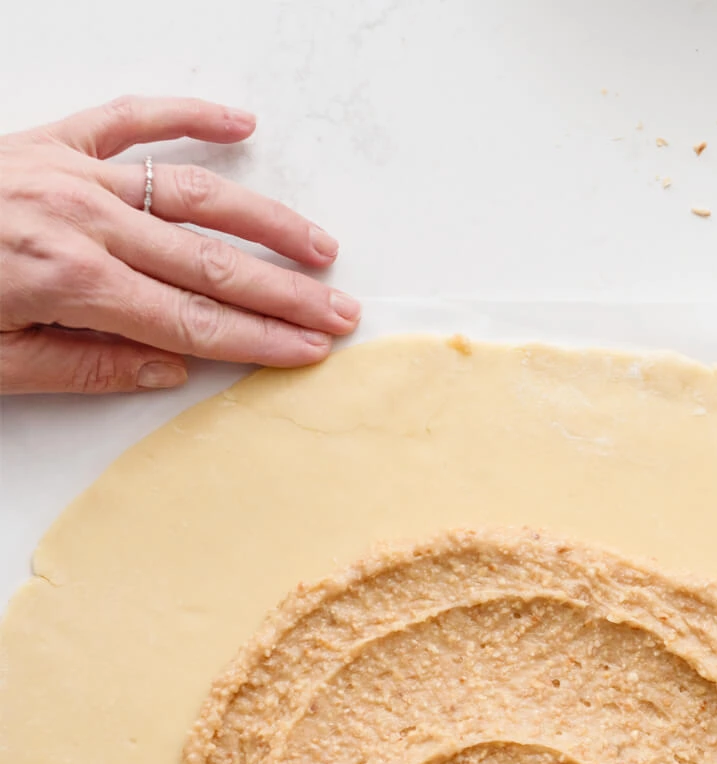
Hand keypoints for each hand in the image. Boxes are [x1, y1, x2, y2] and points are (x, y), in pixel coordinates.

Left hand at [0, 94, 358, 395]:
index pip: (190, 320)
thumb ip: (83, 365)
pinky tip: (240, 125)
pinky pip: (127, 119)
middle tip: (342, 314)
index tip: (310, 352)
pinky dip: (186, 117)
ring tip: (318, 249)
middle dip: (283, 294)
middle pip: (206, 264)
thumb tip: (169, 366)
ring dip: (262, 223)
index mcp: (68, 282)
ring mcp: (65, 172)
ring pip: (187, 196)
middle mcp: (78, 220)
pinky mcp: (46, 139)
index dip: (259, 340)